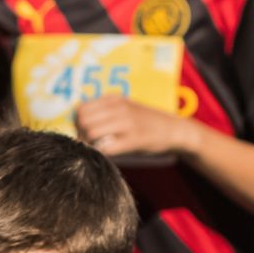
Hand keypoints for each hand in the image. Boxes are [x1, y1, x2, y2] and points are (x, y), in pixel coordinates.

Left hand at [75, 96, 191, 161]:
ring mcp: (128, 123)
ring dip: (90, 143)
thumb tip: (79, 116)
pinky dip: (102, 152)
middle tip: (88, 142)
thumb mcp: (127, 106)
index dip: (78, 122)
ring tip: (98, 148)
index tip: (84, 131)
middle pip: (84, 121)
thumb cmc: (148, 121)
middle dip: (81, 134)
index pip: (82, 108)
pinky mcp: (135, 140)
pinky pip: (107, 147)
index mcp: (115, 99)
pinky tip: (108, 153)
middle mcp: (120, 108)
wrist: (175, 130)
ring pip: (92, 133)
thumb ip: (106, 108)